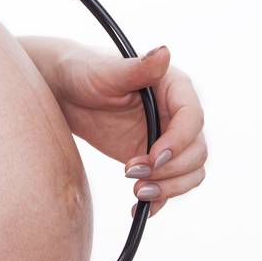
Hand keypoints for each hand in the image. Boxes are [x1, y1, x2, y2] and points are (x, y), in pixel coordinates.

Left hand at [54, 44, 207, 218]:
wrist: (64, 92)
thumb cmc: (84, 72)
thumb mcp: (106, 72)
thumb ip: (137, 68)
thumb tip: (165, 52)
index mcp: (173, 88)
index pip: (193, 118)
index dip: (179, 141)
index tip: (153, 156)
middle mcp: (177, 114)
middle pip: (197, 151)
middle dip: (170, 169)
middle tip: (132, 174)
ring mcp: (167, 139)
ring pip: (190, 172)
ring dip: (169, 188)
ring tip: (137, 192)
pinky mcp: (154, 159)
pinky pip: (170, 185)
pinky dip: (160, 201)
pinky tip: (137, 209)